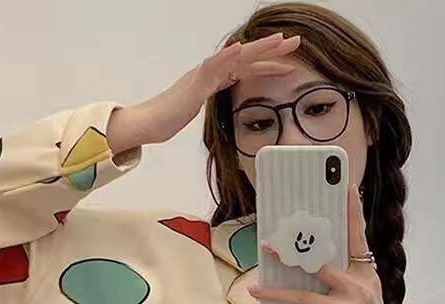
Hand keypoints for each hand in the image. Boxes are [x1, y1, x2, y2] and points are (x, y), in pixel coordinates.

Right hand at [106, 33, 300, 151]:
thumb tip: (228, 103)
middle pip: (246, 56)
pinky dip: (227, 57)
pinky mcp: (194, 85)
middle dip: (272, 49)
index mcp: (214, 79)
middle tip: (296, 41)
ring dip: (257, 47)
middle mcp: (210, 71)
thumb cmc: (170, 118)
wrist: (148, 123)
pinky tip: (240, 49)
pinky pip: (212, 68)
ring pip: (234, 56)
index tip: (289, 61)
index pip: (247, 68)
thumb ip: (215, 101)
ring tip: (278, 39)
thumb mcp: (201, 109)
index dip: (269, 63)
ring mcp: (202, 75)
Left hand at [249, 185, 406, 303]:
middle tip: (268, 245)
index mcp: (365, 274)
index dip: (352, 212)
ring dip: (277, 295)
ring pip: (306, 297)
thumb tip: (311, 270)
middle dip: (292, 255)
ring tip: (256, 291)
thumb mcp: (363, 299)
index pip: (358, 237)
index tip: (345, 187)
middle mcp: (359, 287)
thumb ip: (343, 283)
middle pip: (320, 264)